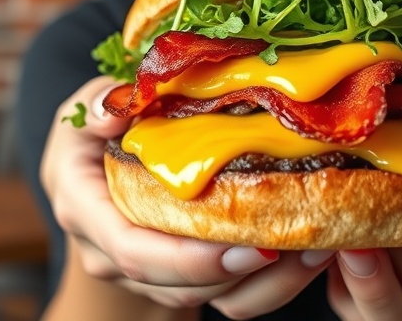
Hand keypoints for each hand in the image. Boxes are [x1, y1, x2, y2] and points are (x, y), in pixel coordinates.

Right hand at [42, 76, 334, 316]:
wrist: (91, 174)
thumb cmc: (94, 132)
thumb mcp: (89, 105)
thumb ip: (99, 103)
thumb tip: (112, 109)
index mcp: (85, 211)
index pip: (134, 250)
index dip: (189, 257)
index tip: (247, 244)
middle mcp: (109, 255)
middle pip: (176, 284)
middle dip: (238, 273)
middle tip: (295, 246)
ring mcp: (143, 274)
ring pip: (206, 298)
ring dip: (263, 283)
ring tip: (316, 249)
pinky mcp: (176, 279)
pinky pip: (222, 296)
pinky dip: (266, 283)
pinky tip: (305, 255)